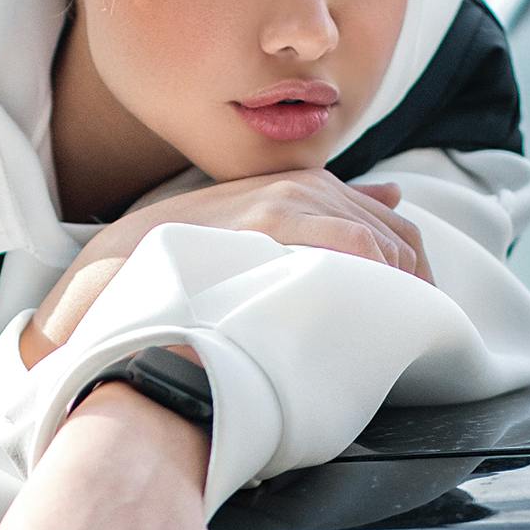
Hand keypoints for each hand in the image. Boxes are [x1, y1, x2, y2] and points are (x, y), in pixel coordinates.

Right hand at [21, 169, 425, 363]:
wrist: (115, 274)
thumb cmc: (183, 267)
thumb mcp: (252, 227)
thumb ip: (324, 212)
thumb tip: (393, 195)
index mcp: (306, 188)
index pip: (392, 228)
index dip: (412, 278)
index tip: (410, 321)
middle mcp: (307, 187)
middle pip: (399, 239)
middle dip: (413, 290)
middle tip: (406, 341)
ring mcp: (294, 202)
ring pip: (386, 246)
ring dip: (399, 295)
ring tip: (387, 342)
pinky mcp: (280, 222)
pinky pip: (362, 248)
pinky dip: (380, 285)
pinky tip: (368, 323)